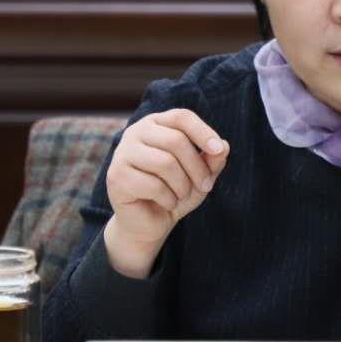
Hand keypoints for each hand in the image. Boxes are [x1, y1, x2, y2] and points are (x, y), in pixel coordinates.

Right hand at [101, 109, 228, 278]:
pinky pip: (153, 185)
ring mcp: (123, 154)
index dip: (202, 131)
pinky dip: (169, 199)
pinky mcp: (116, 177)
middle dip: (197, 167)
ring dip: (183, 185)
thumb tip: (224, 146)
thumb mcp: (200, 175)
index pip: (181, 117)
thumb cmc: (175, 192)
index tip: (218, 150)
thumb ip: (212, 159)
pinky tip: (166, 203)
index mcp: (155, 124)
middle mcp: (135, 132)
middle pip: (175, 140)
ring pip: (165, 163)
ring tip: (182, 195)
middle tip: (206, 186)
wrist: (148, 224)